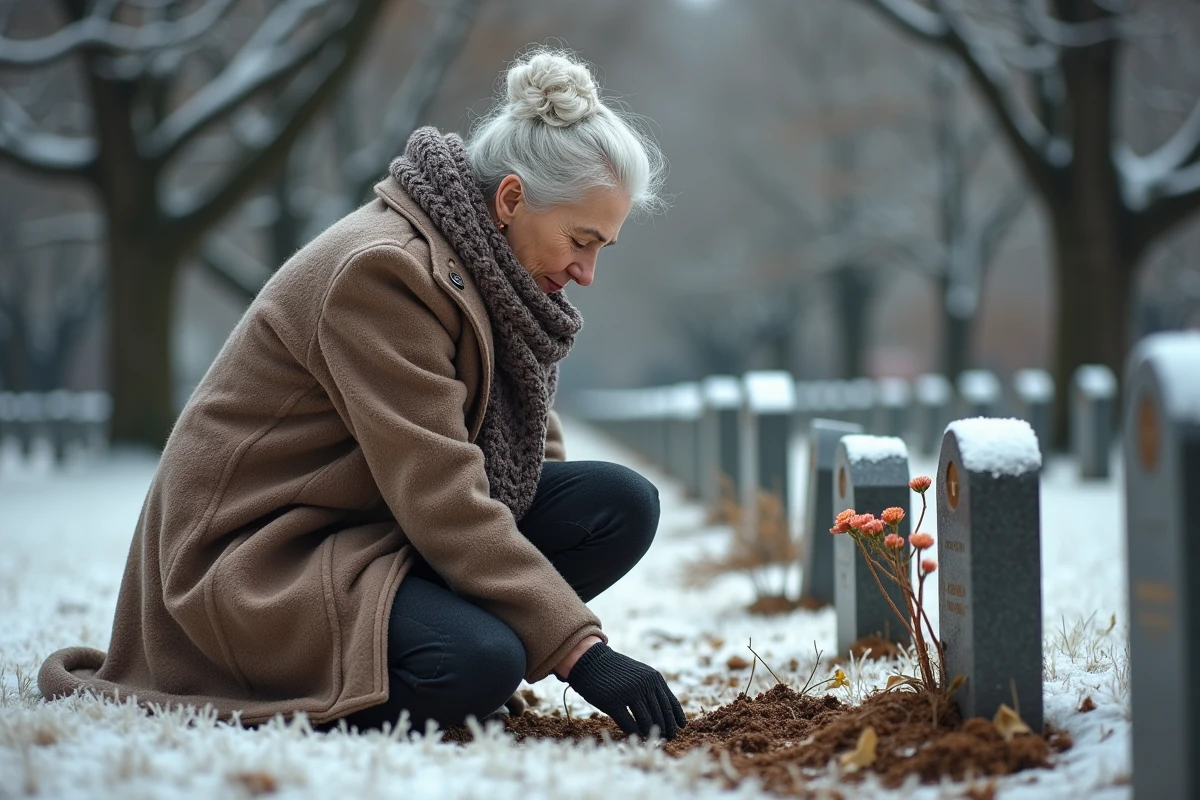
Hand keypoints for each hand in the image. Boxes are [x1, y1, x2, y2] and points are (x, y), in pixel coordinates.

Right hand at [564, 642, 686, 739]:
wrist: (591, 661)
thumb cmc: (616, 671)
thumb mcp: (640, 673)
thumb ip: (653, 687)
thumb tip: (667, 711)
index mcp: (653, 678)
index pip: (670, 703)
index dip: (676, 718)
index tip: (680, 728)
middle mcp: (644, 685)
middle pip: (661, 715)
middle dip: (666, 729)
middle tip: (667, 738)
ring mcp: (629, 693)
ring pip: (647, 721)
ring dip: (651, 733)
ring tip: (652, 739)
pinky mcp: (613, 702)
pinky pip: (629, 724)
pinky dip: (635, 733)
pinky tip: (636, 737)